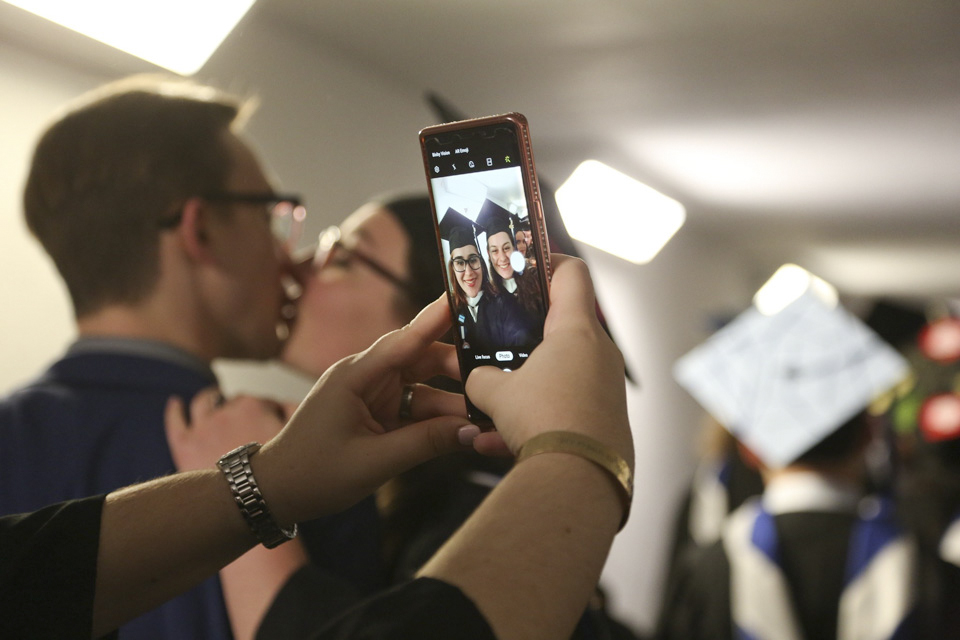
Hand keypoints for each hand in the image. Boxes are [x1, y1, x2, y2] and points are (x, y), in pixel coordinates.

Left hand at [165, 389, 294, 471]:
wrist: (249, 504)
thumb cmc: (278, 474)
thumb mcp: (295, 437)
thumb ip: (292, 412)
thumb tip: (282, 402)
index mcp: (253, 405)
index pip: (262, 401)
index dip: (269, 412)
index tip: (272, 424)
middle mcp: (225, 411)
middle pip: (233, 402)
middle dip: (240, 408)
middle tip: (248, 423)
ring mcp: (202, 427)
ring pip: (202, 402)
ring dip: (210, 398)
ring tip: (213, 399)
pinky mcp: (184, 444)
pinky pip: (175, 420)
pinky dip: (175, 410)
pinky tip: (176, 403)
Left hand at [254, 297, 474, 523]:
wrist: (278, 492)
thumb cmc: (314, 473)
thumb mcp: (374, 462)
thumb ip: (426, 443)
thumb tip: (473, 431)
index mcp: (356, 375)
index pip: (406, 339)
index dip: (438, 317)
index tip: (466, 294)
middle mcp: (368, 377)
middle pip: (424, 360)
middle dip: (461, 367)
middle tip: (500, 373)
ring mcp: (375, 395)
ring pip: (426, 388)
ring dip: (455, 401)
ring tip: (492, 411)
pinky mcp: (380, 414)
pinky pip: (418, 409)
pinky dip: (440, 419)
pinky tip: (467, 428)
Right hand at [466, 255, 633, 467]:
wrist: (580, 479)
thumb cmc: (543, 420)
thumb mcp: (495, 394)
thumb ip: (481, 378)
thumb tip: (479, 381)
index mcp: (576, 331)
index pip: (572, 273)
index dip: (548, 261)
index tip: (526, 263)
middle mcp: (599, 354)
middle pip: (564, 327)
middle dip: (527, 335)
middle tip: (498, 340)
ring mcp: (605, 388)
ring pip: (559, 375)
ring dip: (525, 387)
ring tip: (487, 411)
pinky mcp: (605, 420)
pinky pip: (564, 409)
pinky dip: (534, 420)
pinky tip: (494, 444)